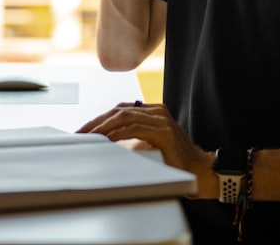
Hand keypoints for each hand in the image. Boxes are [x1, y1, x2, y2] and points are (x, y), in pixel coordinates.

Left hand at [77, 100, 217, 198]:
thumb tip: (106, 140)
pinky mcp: (165, 132)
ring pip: (125, 117)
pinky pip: (135, 129)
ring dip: (104, 127)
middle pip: (120, 110)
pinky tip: (107, 140)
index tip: (85, 129)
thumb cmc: (174, 160)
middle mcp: (157, 111)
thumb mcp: (149, 144)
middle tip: (80, 133)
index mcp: (153, 111)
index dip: (101, 118)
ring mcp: (162, 120)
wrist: (199, 171)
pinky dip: (118, 134)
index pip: (121, 109)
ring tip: (89, 137)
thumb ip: (133, 137)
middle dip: (97, 122)